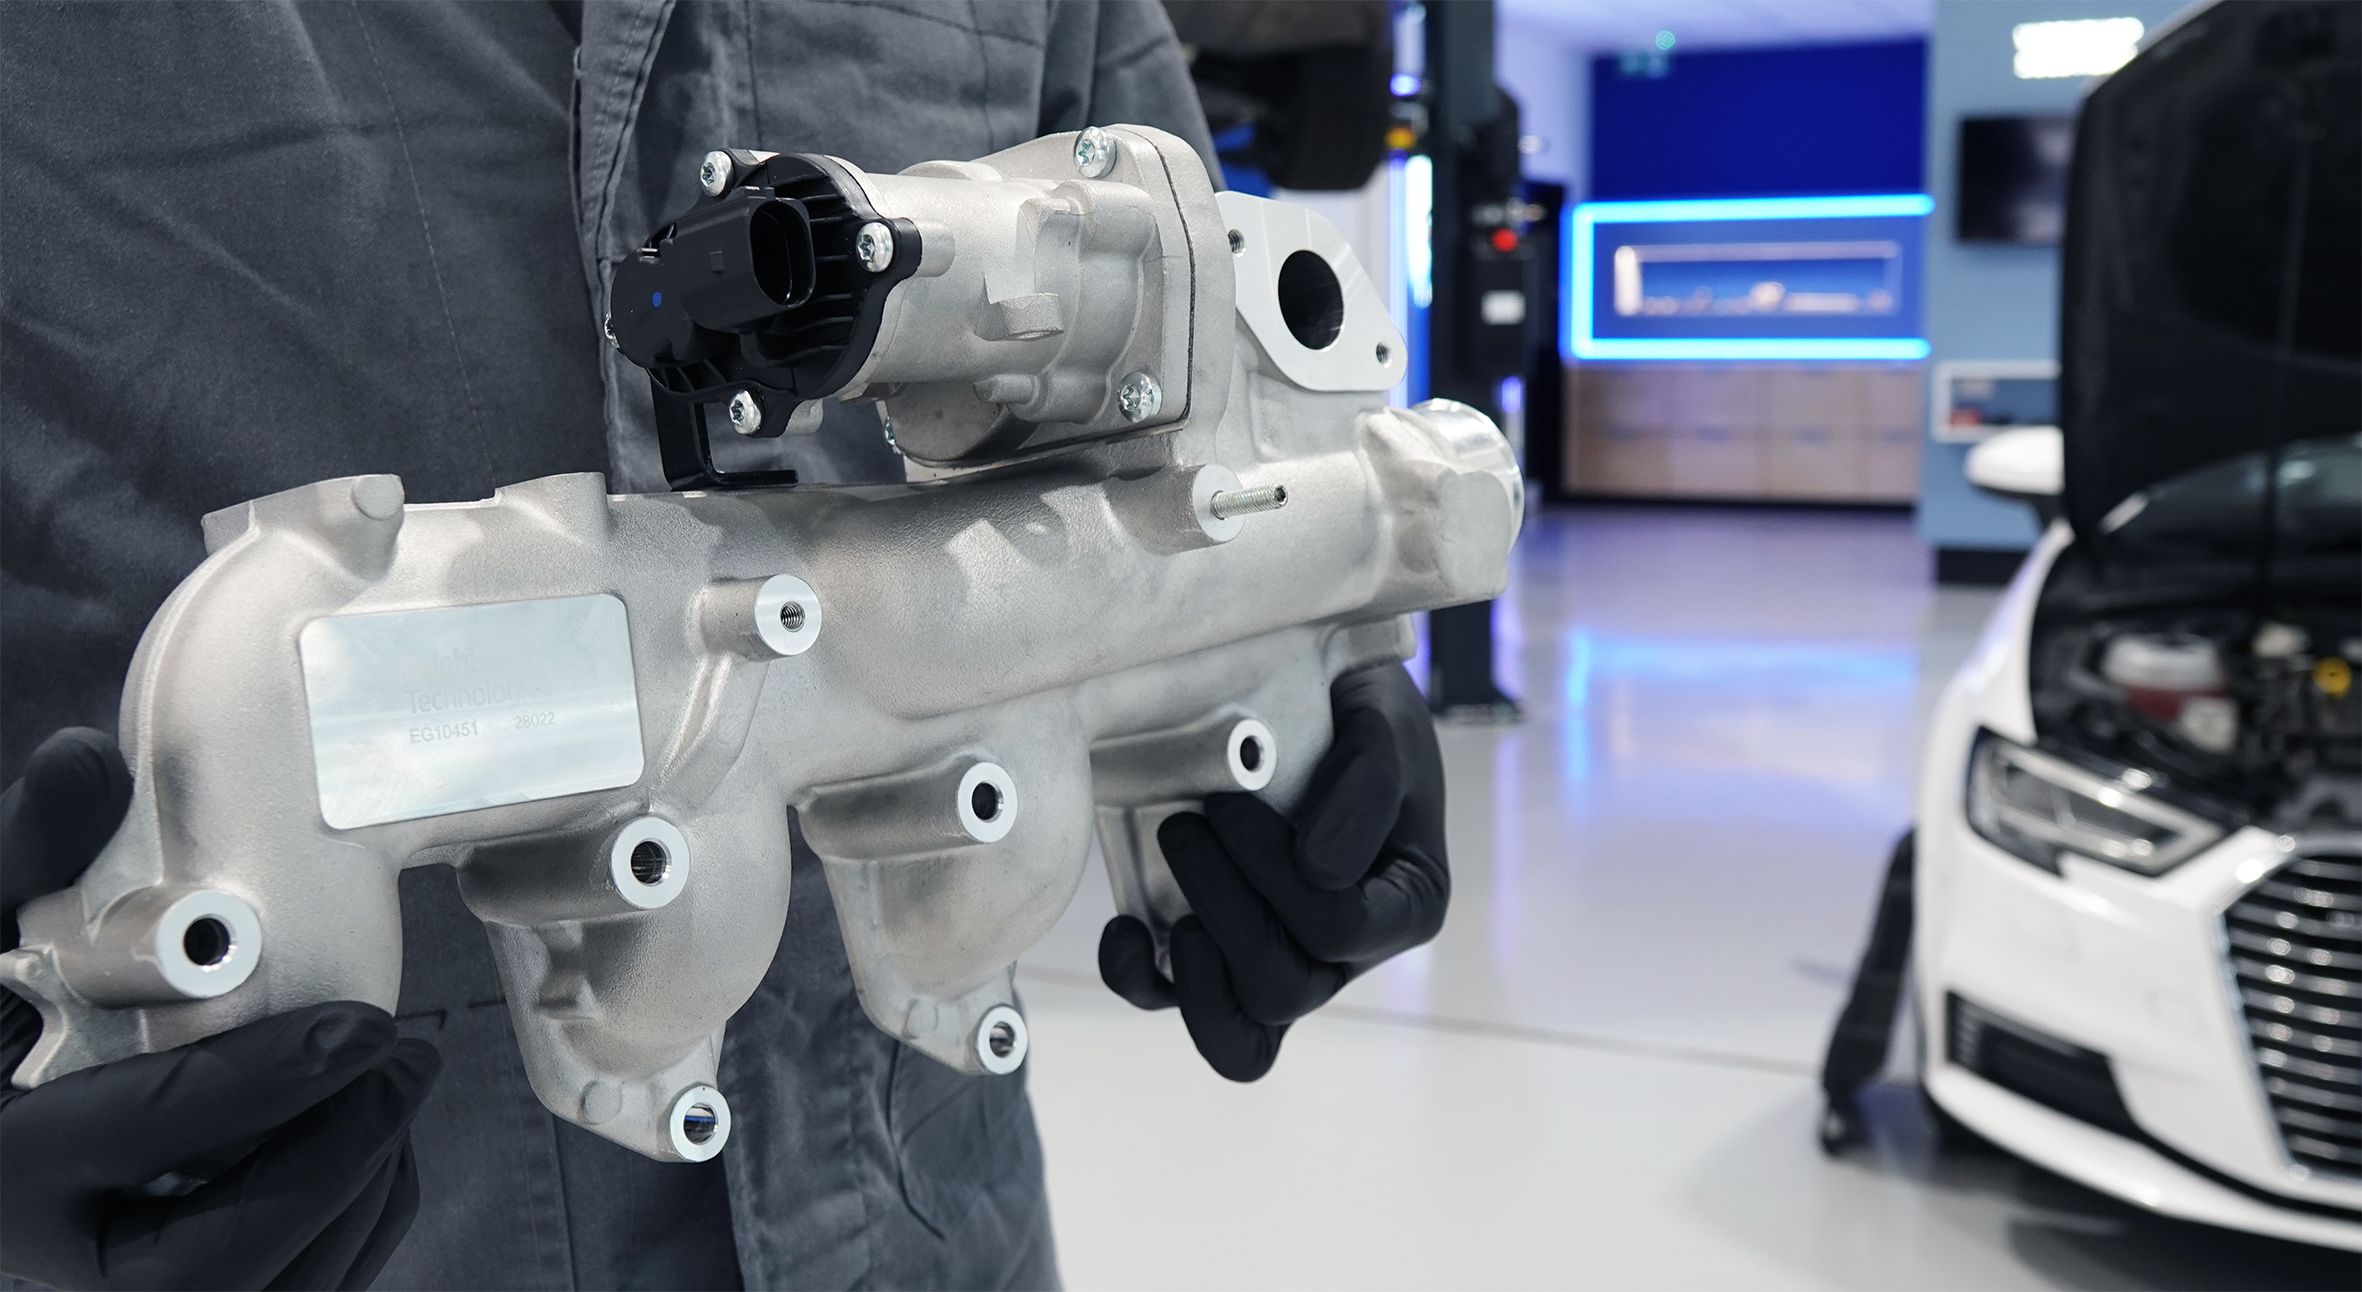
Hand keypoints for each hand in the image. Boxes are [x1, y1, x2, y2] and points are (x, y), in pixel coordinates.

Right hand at [0, 729, 441, 1290]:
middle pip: (217, 1259)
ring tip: (403, 1078)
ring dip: (358, 1183)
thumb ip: (32, 855)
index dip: (259, 1083)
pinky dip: (351, 1222)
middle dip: (334, 1155)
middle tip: (407, 1055)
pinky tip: (373, 1136)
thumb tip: (88, 759)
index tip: (361, 1023)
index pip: (139, 1136)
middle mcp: (52, 1264)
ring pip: (271, 1289)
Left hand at [1098, 664, 1448, 1079]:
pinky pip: (1175, 1004)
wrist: (1312, 691)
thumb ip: (1369, 785)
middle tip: (1185, 827)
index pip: (1341, 932)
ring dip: (1190, 969)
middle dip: (1224, 911)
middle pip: (1284, 992)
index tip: (1229, 804)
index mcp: (1404, 904)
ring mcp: (1281, 960)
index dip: (1276, 879)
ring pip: (1237, 1035)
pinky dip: (1139, 980)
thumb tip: (1319, 869)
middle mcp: (1346, 951)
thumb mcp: (1382, 724)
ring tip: (1166, 894)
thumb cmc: (1355, 708)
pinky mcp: (1217, 952)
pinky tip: (1123, 929)